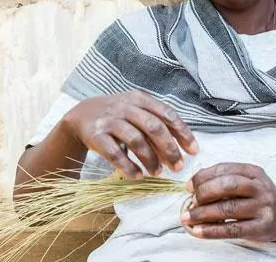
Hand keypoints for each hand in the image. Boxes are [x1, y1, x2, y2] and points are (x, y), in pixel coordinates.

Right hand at [62, 91, 198, 178]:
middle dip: (169, 149)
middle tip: (178, 167)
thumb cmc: (118, 115)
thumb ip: (157, 123)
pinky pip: (114, 153)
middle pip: (153, 127)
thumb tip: (182, 148)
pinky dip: (128, 166)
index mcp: (140, 99)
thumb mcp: (137, 110)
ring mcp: (109, 120)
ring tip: (157, 173)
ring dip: (150, 159)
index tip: (193, 151)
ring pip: (136, 140)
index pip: (167, 114)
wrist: (81, 115)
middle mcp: (126, 107)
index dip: (183, 133)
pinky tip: (137, 176)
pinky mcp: (95, 135)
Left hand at [180, 163, 275, 241]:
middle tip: (191, 201)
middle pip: (228, 186)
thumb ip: (226, 178)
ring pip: (228, 208)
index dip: (203, 176)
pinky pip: (232, 229)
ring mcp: (261, 207)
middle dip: (204, 192)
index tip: (189, 186)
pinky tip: (198, 231)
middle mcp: (259, 187)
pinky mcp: (260, 227)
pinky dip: (212, 231)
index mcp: (253, 171)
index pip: (225, 169)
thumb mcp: (248, 180)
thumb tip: (195, 184)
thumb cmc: (259, 197)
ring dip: (203, 213)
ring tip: (188, 217)